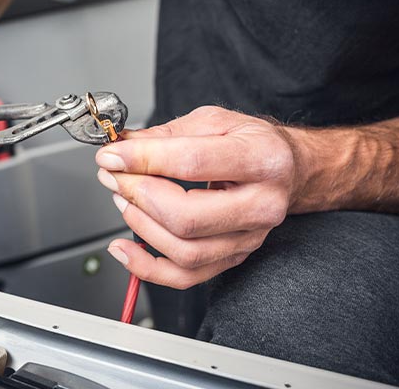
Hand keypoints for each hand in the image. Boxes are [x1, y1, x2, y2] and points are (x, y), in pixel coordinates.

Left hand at [95, 106, 303, 288]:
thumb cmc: (251, 144)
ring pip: (184, 251)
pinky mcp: (234, 257)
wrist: (286, 169)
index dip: (143, 160)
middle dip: (138, 196)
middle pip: (187, 217)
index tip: (111, 156)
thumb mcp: (214, 121)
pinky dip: (147, 268)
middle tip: (114, 177)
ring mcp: (249, 238)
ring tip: (121, 199)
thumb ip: (166, 134)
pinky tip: (123, 249)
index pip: (192, 163)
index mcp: (262, 159)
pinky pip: (186, 277)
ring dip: (140, 227)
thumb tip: (120, 149)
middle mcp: (262, 204)